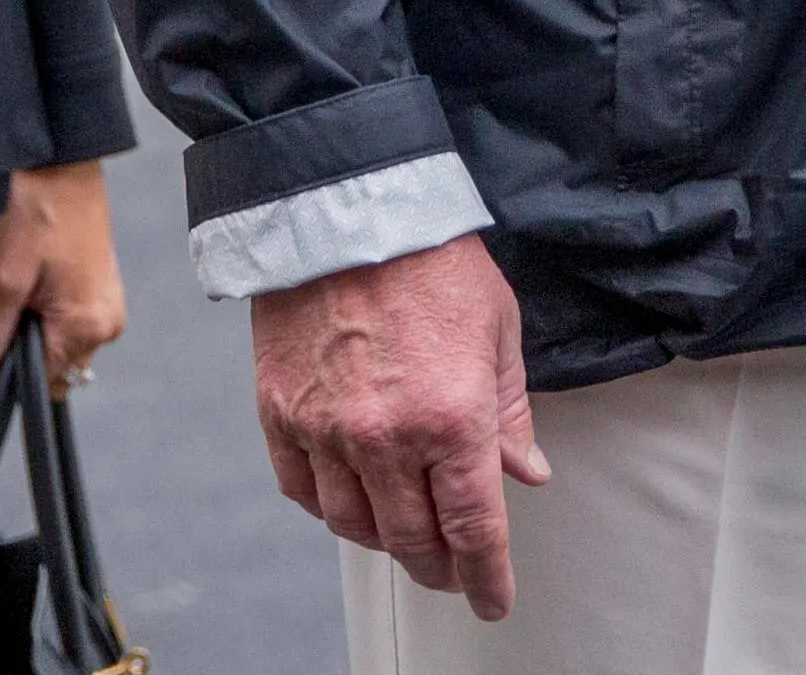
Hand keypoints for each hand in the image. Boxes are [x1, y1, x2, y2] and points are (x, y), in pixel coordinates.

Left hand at [0, 160, 129, 398]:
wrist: (59, 154)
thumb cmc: (34, 206)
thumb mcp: (0, 278)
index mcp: (88, 327)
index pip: (37, 385)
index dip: (2, 370)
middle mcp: (107, 323)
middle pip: (49, 367)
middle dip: (16, 348)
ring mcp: (106, 303)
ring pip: (53, 342)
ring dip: (26, 327)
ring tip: (10, 284)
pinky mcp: (98, 285)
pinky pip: (63, 318)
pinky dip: (38, 307)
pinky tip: (25, 274)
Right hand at [252, 235, 547, 621]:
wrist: (347, 207)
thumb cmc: (430, 258)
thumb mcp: (498, 330)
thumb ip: (511, 412)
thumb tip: (524, 471)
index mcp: (453, 418)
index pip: (474, 530)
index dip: (486, 577)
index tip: (493, 598)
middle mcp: (387, 437)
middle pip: (413, 541)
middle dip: (439, 569)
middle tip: (454, 572)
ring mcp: (327, 430)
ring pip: (355, 526)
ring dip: (385, 541)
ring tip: (405, 532)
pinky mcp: (281, 413)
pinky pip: (301, 490)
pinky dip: (328, 506)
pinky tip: (350, 498)